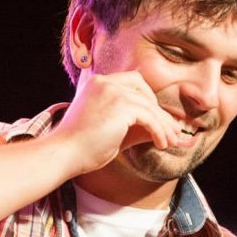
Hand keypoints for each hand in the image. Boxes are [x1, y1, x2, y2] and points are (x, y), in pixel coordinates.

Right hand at [49, 70, 192, 174]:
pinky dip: (159, 130)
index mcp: (97, 83)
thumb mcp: (113, 131)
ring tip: (171, 142)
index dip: (148, 100)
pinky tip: (162, 144)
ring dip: (163, 125)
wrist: (63, 154)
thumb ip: (136, 126)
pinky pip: (149, 116)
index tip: (159, 120)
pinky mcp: (120, 105)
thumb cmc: (82, 148)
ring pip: (149, 105)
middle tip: (173, 131)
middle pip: (143, 89)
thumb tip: (163, 129)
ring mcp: (112, 91)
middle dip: (159, 111)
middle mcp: (105, 82)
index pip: (132, 83)